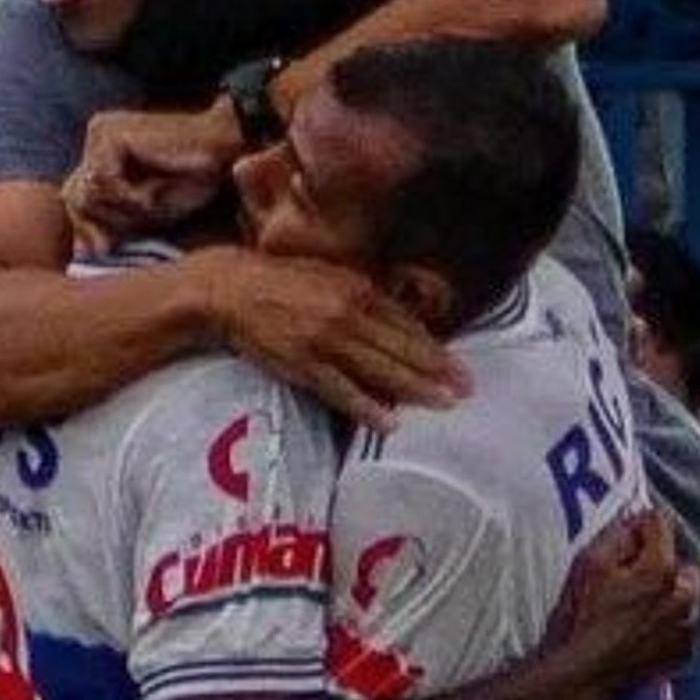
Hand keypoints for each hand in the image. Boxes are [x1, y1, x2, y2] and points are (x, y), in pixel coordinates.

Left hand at [65, 106, 239, 248]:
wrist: (223, 153)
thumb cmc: (190, 183)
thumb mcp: (145, 212)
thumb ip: (112, 222)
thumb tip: (84, 248)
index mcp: (101, 156)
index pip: (74, 202)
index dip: (88, 230)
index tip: (110, 248)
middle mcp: (95, 141)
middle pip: (75, 199)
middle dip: (109, 219)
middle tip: (145, 213)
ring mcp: (99, 133)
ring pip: (88, 193)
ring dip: (124, 208)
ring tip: (153, 199)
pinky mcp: (109, 134)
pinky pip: (103, 181)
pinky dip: (129, 196)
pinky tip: (153, 190)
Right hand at [203, 248, 467, 429]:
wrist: (231, 288)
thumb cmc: (283, 282)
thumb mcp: (330, 277)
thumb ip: (365, 297)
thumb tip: (401, 321)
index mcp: (357, 289)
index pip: (406, 323)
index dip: (435, 346)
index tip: (458, 365)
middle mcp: (347, 314)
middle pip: (402, 347)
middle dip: (438, 370)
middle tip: (467, 388)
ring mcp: (325, 341)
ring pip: (380, 369)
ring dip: (415, 389)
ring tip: (443, 404)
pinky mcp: (303, 364)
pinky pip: (342, 391)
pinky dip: (367, 407)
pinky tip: (389, 422)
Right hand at [532, 507, 699, 699]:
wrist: (583, 674)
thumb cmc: (581, 621)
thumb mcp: (588, 564)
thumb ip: (616, 535)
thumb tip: (633, 524)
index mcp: (661, 570)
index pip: (661, 525)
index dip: (641, 525)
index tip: (631, 532)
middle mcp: (684, 597)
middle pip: (682, 562)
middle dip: (662, 563)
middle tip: (633, 575)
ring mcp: (687, 627)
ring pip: (687, 595)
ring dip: (669, 594)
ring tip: (636, 607)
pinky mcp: (684, 651)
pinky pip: (684, 624)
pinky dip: (669, 622)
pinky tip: (642, 629)